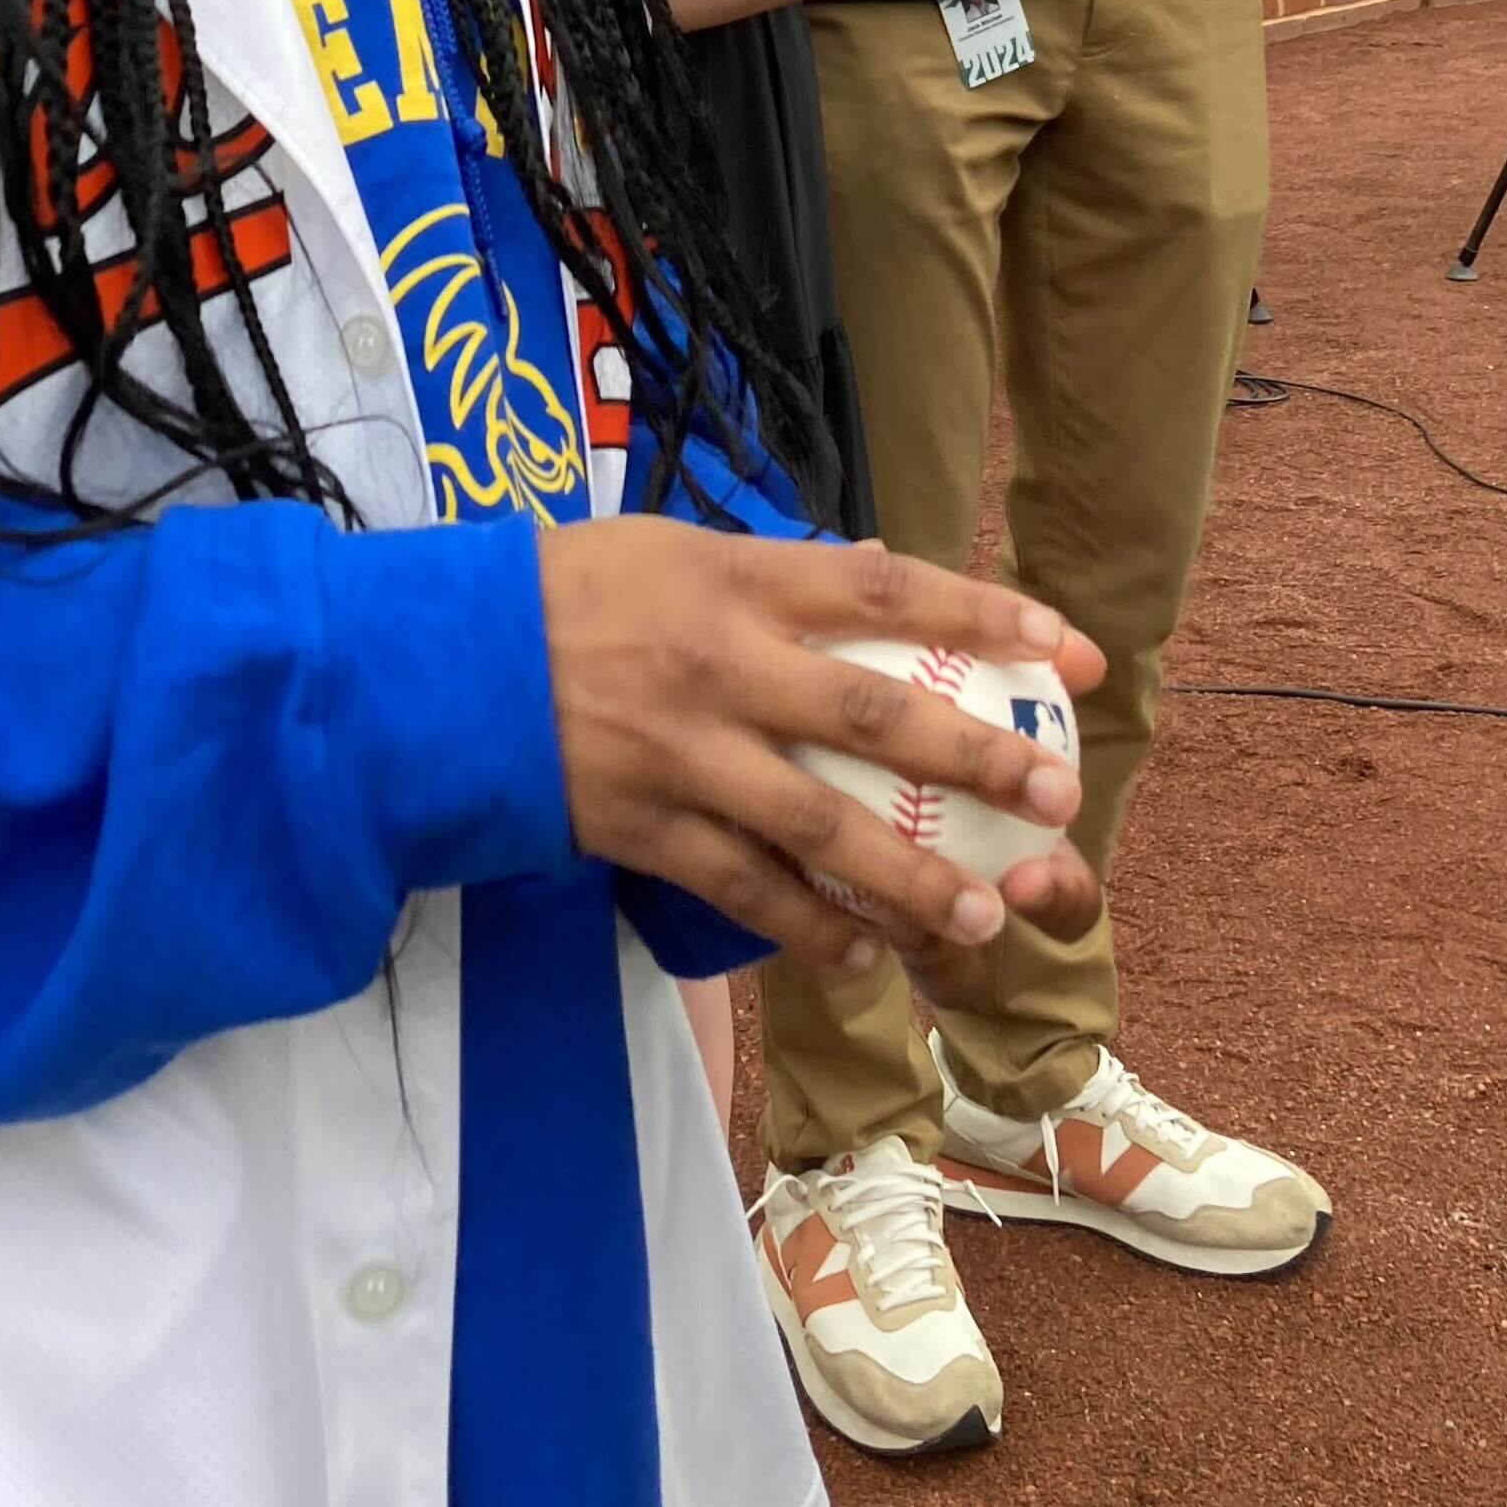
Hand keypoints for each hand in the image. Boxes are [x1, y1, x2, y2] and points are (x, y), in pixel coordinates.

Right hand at [535, 528, 1102, 975]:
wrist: (440, 661)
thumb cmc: (568, 591)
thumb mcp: (673, 546)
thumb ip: (776, 569)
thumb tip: (877, 565)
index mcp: (734, 579)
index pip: (883, 587)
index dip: (982, 612)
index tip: (1067, 643)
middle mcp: (718, 663)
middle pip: (869, 714)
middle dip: (974, 757)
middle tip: (1056, 794)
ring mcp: (681, 752)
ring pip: (815, 826)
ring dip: (906, 879)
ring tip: (979, 919)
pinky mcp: (640, 825)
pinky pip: (740, 888)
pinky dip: (806, 931)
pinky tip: (861, 960)